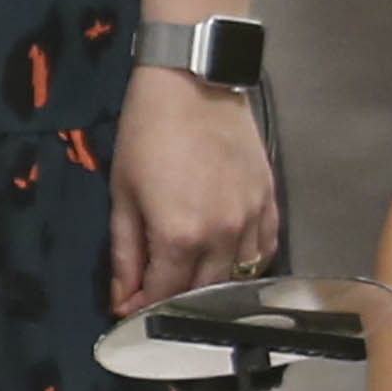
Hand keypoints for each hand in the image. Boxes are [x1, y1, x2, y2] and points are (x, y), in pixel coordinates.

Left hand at [109, 64, 277, 311]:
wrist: (193, 82)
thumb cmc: (149, 132)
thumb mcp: (124, 194)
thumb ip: (126, 253)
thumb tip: (122, 297)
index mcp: (180, 235)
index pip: (164, 295)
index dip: (143, 308)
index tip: (129, 309)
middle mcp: (223, 235)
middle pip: (202, 293)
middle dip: (175, 301)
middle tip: (156, 292)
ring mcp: (252, 219)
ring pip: (238, 278)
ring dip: (212, 286)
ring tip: (190, 278)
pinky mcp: (269, 201)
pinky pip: (266, 250)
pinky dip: (247, 264)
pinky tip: (229, 261)